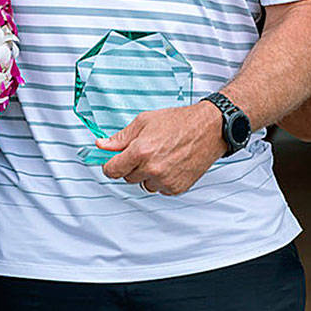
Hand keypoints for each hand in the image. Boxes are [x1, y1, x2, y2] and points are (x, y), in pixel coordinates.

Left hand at [98, 100, 224, 193]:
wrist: (208, 129)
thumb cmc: (179, 122)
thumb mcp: (144, 122)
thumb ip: (120, 137)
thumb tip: (102, 145)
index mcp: (140, 151)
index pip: (112, 170)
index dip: (110, 165)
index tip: (113, 162)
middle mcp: (152, 169)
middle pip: (127, 178)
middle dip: (131, 166)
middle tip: (145, 152)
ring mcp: (165, 180)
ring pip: (144, 184)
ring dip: (147, 175)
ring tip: (161, 157)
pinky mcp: (176, 188)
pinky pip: (159, 188)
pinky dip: (162, 179)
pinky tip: (170, 164)